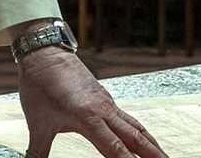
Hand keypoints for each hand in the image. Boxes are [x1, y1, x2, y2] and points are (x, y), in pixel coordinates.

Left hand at [18, 46, 164, 157]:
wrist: (46, 53)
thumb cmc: (40, 87)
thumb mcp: (37, 124)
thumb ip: (37, 152)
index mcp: (89, 119)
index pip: (116, 150)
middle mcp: (104, 110)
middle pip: (136, 138)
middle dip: (153, 155)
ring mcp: (107, 103)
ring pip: (136, 126)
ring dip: (151, 143)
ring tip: (163, 156)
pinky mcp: (105, 98)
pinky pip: (128, 118)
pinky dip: (139, 131)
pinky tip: (140, 138)